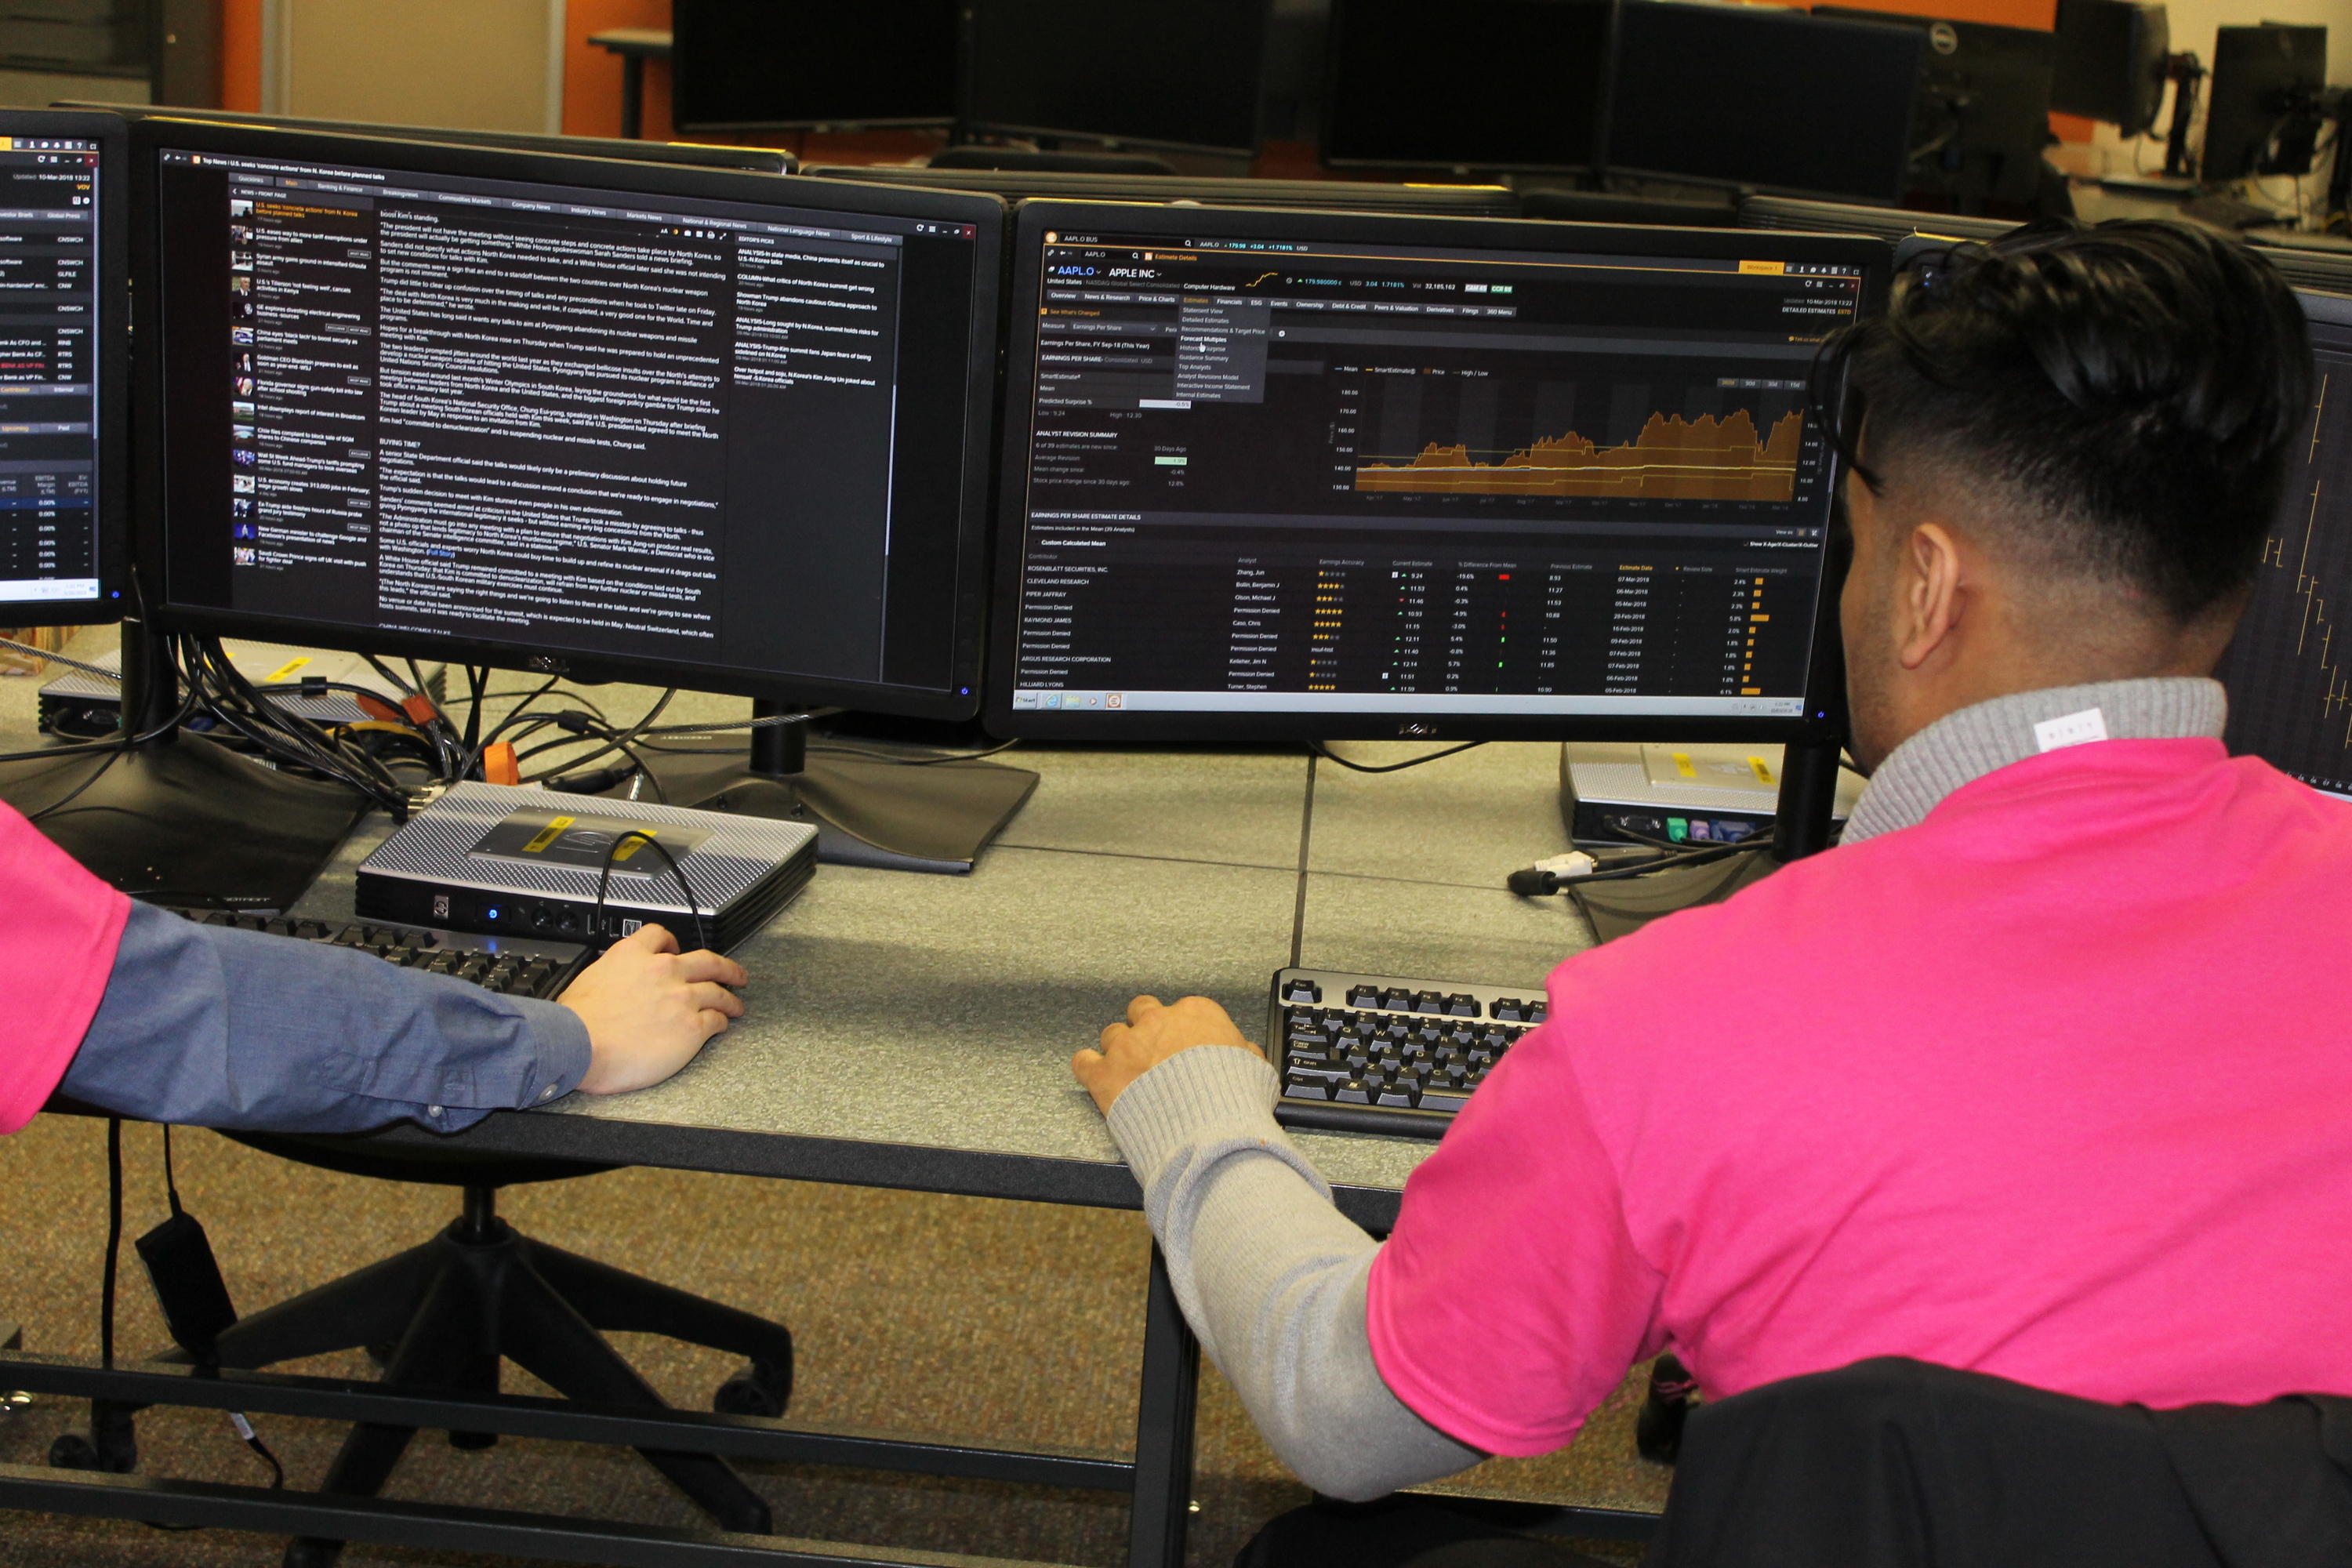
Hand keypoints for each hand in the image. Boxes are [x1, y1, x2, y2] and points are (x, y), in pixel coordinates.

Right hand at [560, 923, 748, 1094]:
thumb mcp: (589, 980)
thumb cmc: (577, 1022)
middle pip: (706, 961)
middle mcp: (663, 971)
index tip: (678, 949)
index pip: (660, 936)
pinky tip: (721, 1026)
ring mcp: (682, 998)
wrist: (578, 1045)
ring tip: (735, 1005)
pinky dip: (722, 1022)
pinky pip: (716, 1020)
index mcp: (633, 956)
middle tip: (735, 973)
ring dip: (730, 999)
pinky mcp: (692, 1026)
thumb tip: (613, 984)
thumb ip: (611, 975)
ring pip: (718, 991)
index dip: (673, 942)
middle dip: (726, 967)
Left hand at [1072, 994, 1260, 1114]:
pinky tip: (1092, 1073)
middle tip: (1151, 1051)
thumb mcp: (1256, 1070)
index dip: (1181, 1030)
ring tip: (1125, 1070)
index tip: (1183, 1044)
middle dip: (1144, 1028)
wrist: (1208, 1127)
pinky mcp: (1104, 1073)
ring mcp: (1128, 1045)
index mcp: (1197, 1015)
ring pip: (1111, 1034)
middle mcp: (1158, 1022)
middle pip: (1141, 1010)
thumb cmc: (1233, 1099)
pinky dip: (1087, 1067)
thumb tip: (1247, 1053)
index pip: (1183, 1010)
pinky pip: (1083, 1061)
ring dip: (1117, 1050)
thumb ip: (1245, 1055)